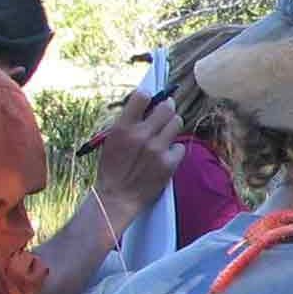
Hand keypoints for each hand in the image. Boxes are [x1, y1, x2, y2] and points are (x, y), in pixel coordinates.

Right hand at [92, 90, 183, 226]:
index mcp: (123, 127)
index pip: (142, 96)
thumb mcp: (112, 140)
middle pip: (167, 107)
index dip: (149, 97)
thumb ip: (128, 124)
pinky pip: (180, 147)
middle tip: (165, 112)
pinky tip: (165, 156)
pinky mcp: (169, 163)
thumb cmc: (112, 168)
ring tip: (165, 134)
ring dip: (172, 126)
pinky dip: (174, 150)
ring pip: (177, 122)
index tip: (151, 101)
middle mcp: (142, 135)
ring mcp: (157, 149)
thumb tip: (147, 107)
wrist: (117, 197)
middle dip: (167, 108)